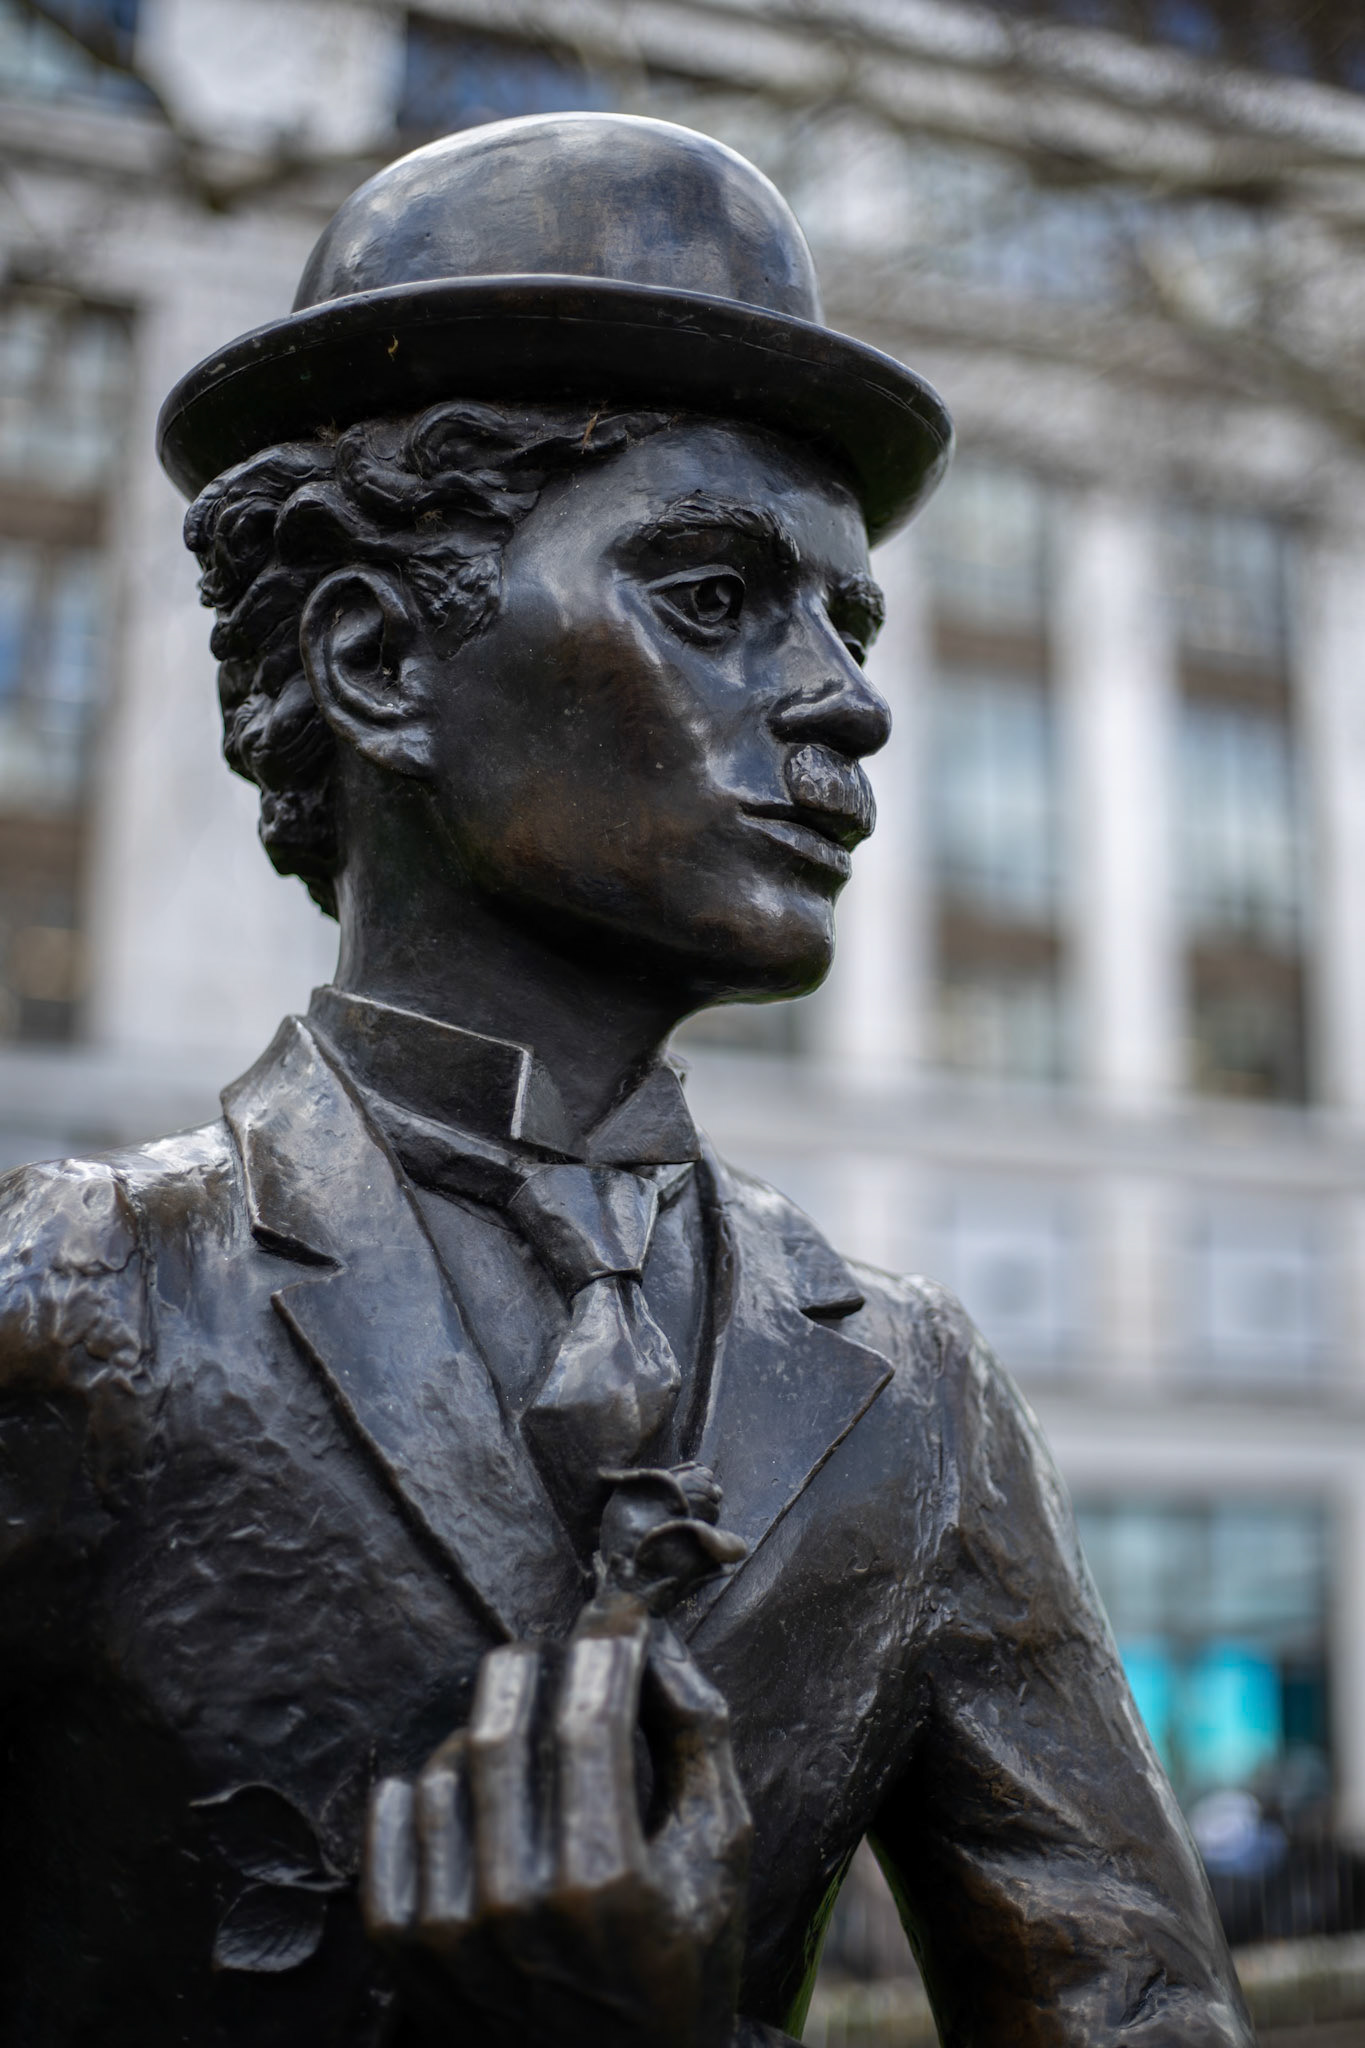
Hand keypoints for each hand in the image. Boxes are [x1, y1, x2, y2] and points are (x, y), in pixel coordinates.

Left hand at [364, 1590, 752, 2047]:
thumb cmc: (679, 1961)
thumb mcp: (721, 1852)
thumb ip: (699, 1736)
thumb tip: (657, 1642)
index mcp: (604, 1884)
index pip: (585, 1723)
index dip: (602, 1646)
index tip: (615, 1609)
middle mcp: (515, 1908)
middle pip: (501, 1732)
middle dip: (532, 1666)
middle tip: (553, 1647)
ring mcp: (449, 1932)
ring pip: (444, 1766)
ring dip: (484, 1725)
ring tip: (520, 1734)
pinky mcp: (402, 1947)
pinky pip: (395, 1817)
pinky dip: (427, 1781)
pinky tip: (467, 1782)